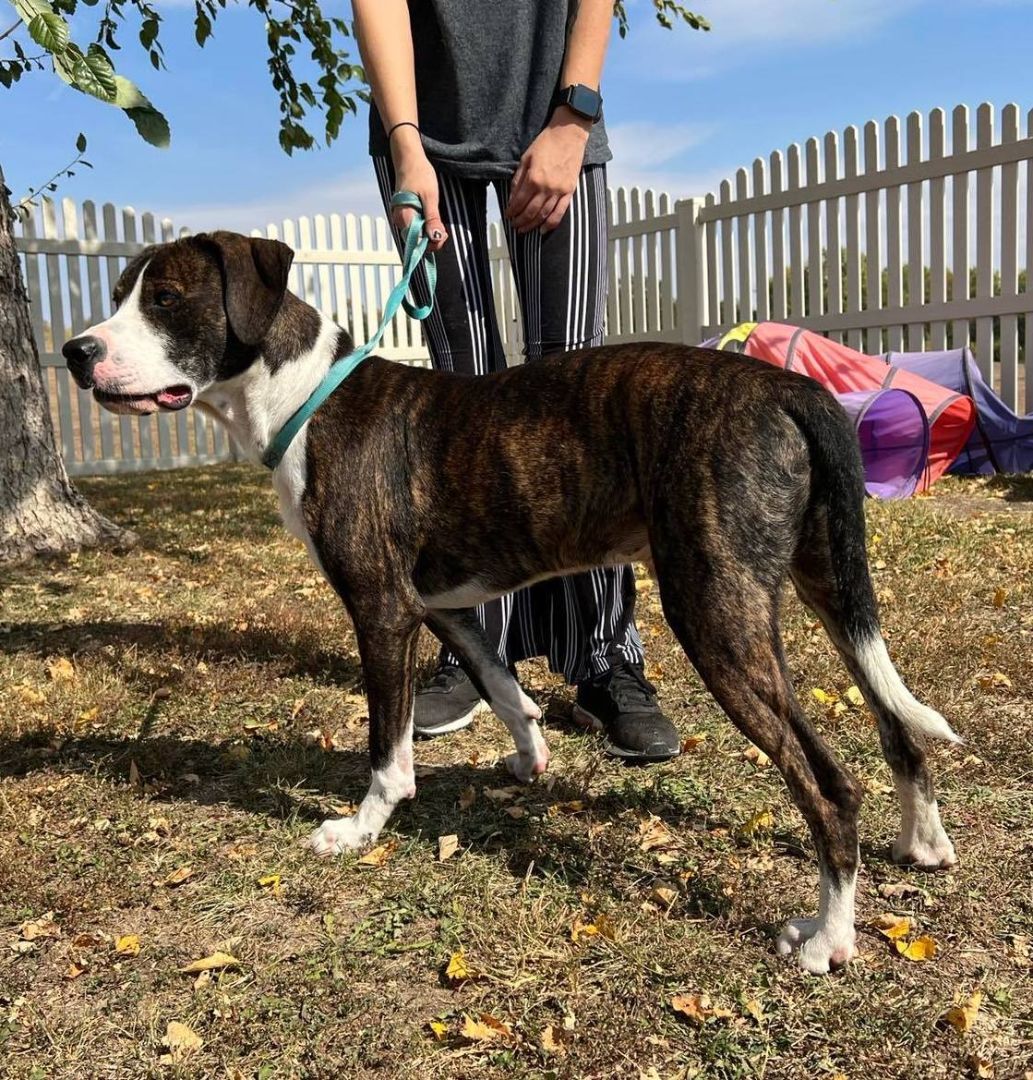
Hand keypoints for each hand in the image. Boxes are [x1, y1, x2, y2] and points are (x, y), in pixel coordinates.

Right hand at [390, 128, 447, 251]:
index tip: (444, 234)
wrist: (409, 158)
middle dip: (431, 239)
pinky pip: (414, 227)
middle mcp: (399, 220)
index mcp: (404, 217)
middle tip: (443, 229)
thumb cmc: (420, 174)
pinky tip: (430, 217)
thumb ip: (432, 219)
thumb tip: (435, 237)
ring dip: (428, 232)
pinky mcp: (404, 214)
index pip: (417, 243)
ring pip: (416, 235)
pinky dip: (424, 226)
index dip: (432, 243)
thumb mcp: (430, 197)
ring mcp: (400, 217)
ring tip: (437, 220)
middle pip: (416, 241)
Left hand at [506, 110, 590, 233]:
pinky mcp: (569, 191)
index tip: (508, 216)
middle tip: (514, 226)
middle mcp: (546, 188)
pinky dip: (551, 224)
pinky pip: (560, 212)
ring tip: (524, 230)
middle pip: (530, 212)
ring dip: (532, 225)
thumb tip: (512, 199)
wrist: (569, 134)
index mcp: (533, 178)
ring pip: (543, 215)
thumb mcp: (526, 158)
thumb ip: (518, 180)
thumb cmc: (546, 143)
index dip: (512, 211)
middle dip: (520, 221)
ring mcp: (559, 191)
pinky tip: (543, 230)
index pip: (519, 202)